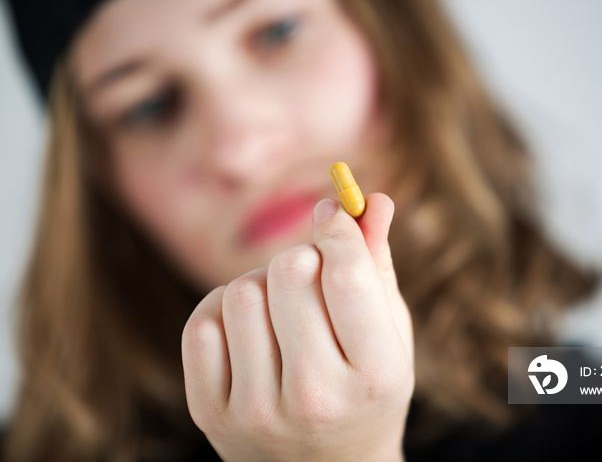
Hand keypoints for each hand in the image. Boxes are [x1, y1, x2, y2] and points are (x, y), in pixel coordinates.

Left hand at [182, 193, 414, 461]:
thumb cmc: (365, 388)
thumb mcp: (389, 334)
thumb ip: (378, 264)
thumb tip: (369, 198)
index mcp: (375, 377)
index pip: (347, 276)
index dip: (337, 229)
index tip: (333, 215)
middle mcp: (315, 399)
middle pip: (289, 271)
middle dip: (303, 256)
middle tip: (313, 275)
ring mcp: (256, 411)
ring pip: (242, 290)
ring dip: (263, 282)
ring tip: (282, 308)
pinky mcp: (210, 413)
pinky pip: (202, 321)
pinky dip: (225, 309)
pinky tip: (250, 329)